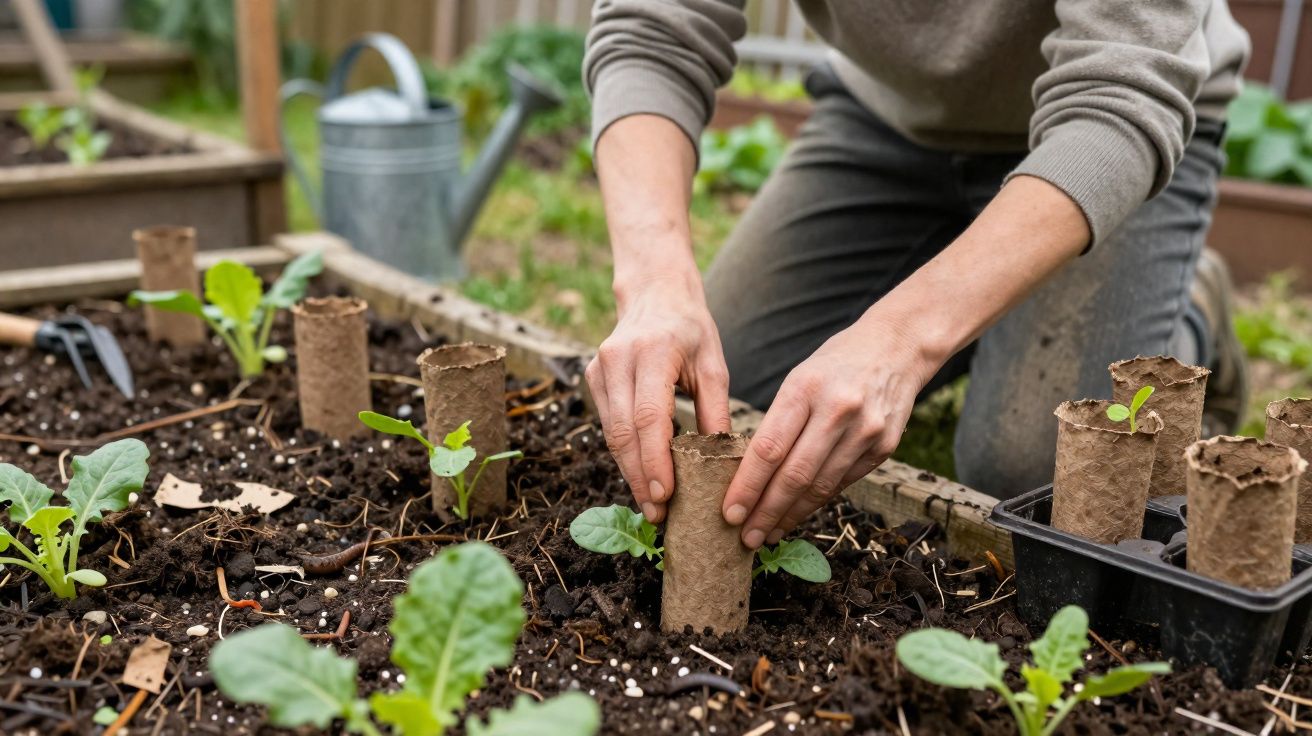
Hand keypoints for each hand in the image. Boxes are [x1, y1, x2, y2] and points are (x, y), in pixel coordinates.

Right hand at [587, 274, 731, 522]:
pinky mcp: (593, 376)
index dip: (653, 460)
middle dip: (639, 476)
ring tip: (651, 504)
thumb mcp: (713, 364)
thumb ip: (715, 411)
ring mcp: (600, 368)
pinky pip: (607, 424)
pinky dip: (624, 452)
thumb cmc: (690, 329)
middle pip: (623, 432)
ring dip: (629, 471)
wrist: (654, 293)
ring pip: (610, 433)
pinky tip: (641, 474)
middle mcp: (618, 359)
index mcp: (652, 352)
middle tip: (658, 514)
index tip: (664, 496)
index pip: (648, 416)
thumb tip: (723, 462)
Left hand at [722, 319, 932, 547]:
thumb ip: (779, 422)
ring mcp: (866, 431)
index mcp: (805, 388)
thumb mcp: (799, 378)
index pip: (769, 448)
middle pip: (794, 475)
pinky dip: (817, 502)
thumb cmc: (835, 364)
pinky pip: (842, 483)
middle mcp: (838, 410)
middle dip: (765, 512)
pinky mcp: (885, 447)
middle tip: (744, 537)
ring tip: (767, 533)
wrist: (897, 347)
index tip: (729, 513)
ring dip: (790, 515)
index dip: (747, 486)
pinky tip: (798, 514)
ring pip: (820, 487)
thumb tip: (749, 475)